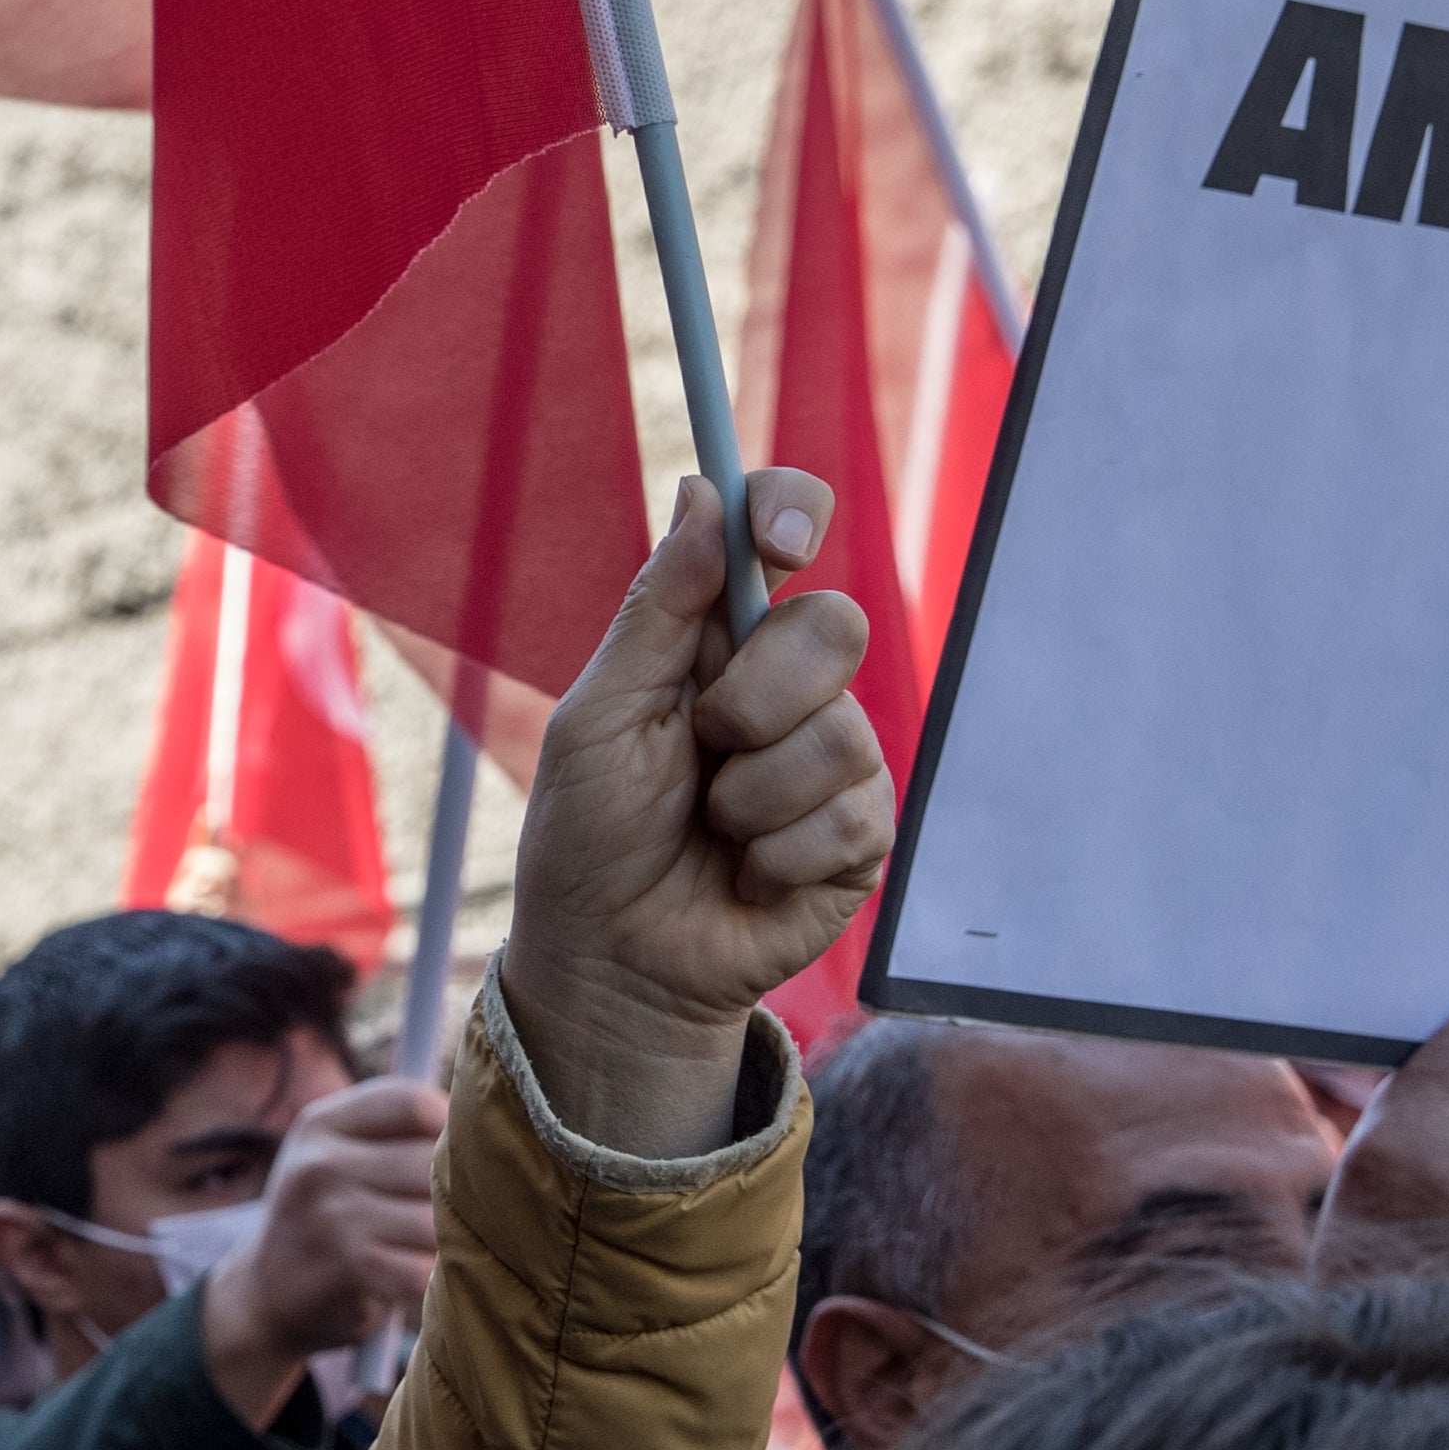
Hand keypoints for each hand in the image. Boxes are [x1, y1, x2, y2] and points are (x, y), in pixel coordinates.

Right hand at [202, 1075, 449, 1412]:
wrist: (265, 1294)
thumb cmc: (323, 1216)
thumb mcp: (332, 1154)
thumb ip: (389, 1125)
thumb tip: (470, 1099)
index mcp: (320, 1123)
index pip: (412, 1102)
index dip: (449, 1127)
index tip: (453, 1157)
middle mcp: (320, 1163)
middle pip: (430, 1160)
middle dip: (455, 1190)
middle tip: (462, 1212)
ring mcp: (330, 1215)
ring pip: (434, 1217)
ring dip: (450, 1239)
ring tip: (446, 1247)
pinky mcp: (347, 1267)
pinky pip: (422, 1268)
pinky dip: (436, 1279)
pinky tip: (428, 1280)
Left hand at [492, 472, 888, 1153]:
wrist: (611, 962)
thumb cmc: (588, 839)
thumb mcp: (599, 717)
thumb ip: (659, 609)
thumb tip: (704, 488)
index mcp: (715, 641)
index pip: (780, 534)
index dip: (791, 512)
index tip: (779, 535)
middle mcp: (785, 688)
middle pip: (834, 627)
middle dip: (755, 697)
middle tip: (702, 748)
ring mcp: (832, 761)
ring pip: (841, 732)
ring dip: (752, 796)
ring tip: (711, 830)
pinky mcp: (860, 835)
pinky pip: (854, 815)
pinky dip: (778, 855)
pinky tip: (745, 876)